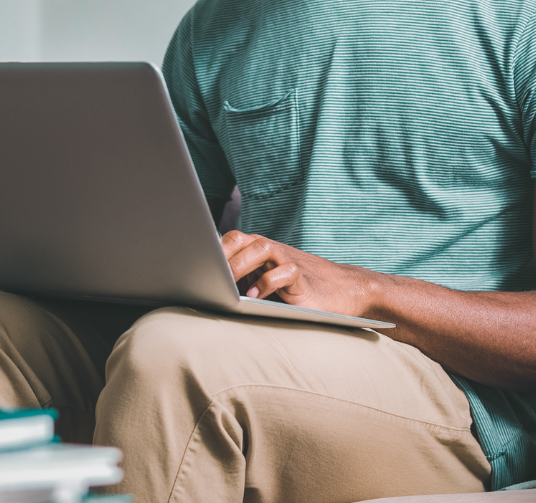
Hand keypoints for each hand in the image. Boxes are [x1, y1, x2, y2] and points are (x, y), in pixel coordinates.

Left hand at [221, 230, 380, 317]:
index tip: (192, 264)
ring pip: (262, 248)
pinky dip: (266, 282)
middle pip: (243, 239)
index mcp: (260, 251)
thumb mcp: (266, 283)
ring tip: (227, 285)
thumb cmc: (298, 292)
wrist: (343, 292)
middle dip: (223, 254)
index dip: (212, 248)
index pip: (232, 239)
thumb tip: (205, 290)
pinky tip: (254, 296)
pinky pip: (284, 272)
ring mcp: (289, 261)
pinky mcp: (304, 278)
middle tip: (207, 275)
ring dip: (241, 264)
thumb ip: (244, 280)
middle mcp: (273, 251)